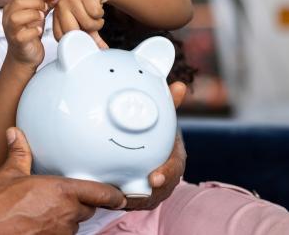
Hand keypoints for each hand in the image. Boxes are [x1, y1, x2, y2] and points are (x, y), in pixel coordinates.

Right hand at [0, 128, 126, 233]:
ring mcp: (61, 232)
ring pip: (75, 224)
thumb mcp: (8, 174)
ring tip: (51, 211)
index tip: (120, 196)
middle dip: (82, 204)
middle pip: (88, 209)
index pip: (100, 193)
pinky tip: (42, 224)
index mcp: (62, 191)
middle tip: (71, 198)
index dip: (113, 196)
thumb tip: (15, 134)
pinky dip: (57, 230)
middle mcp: (67, 213)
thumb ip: (18, 153)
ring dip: (69, 218)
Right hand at [2, 0, 58, 66]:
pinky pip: (22, 35)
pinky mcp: (16, 42)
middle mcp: (8, 17)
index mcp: (12, 7)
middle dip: (37, 2)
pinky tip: (40, 30)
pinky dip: (33, 31)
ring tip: (43, 17)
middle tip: (47, 7)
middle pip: (19, 2)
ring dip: (32, 14)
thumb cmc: (30, 33)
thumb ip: (45, 4)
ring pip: (16, 17)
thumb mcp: (38, 16)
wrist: (25, 55)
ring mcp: (10, 30)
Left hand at [52, 0, 114, 47]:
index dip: (73, 41)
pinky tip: (99, 8)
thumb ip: (91, 37)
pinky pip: (95, 14)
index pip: (60, 37)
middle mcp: (61, 6)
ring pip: (87, 24)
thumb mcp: (86, 21)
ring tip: (96, 16)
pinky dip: (101, 14)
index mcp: (57, 15)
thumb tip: (101, 52)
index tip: (84, 39)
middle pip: (72, 32)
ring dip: (97, 23)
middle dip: (87, 33)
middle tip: (93, 26)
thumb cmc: (88, 3)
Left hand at [124, 81, 187, 210]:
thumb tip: (180, 86)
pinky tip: (108, 198)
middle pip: (160, 190)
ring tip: (117, 198)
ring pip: (146, 199)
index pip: (174, 167)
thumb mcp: (162, 117)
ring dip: (133, 201)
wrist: (150, 146)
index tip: (155, 179)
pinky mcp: (141, 196)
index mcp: (175, 157)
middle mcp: (167, 175)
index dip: (167, 174)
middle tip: (130, 194)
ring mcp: (155, 189)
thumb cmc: (157, 132)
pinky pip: (132, 202)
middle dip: (147, 194)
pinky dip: (122, 201)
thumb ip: (168, 103)